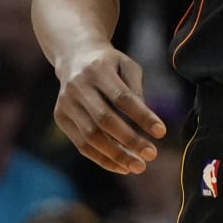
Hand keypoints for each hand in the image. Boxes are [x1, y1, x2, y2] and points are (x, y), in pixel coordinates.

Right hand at [54, 46, 167, 174]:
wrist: (74, 56)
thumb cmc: (109, 63)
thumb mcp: (127, 65)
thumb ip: (137, 90)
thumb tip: (148, 121)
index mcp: (97, 69)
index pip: (122, 97)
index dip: (142, 116)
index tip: (161, 132)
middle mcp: (78, 86)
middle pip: (104, 119)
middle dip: (130, 140)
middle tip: (152, 155)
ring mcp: (65, 103)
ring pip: (91, 136)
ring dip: (116, 155)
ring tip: (138, 166)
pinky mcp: (60, 117)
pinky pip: (81, 144)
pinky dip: (102, 158)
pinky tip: (121, 166)